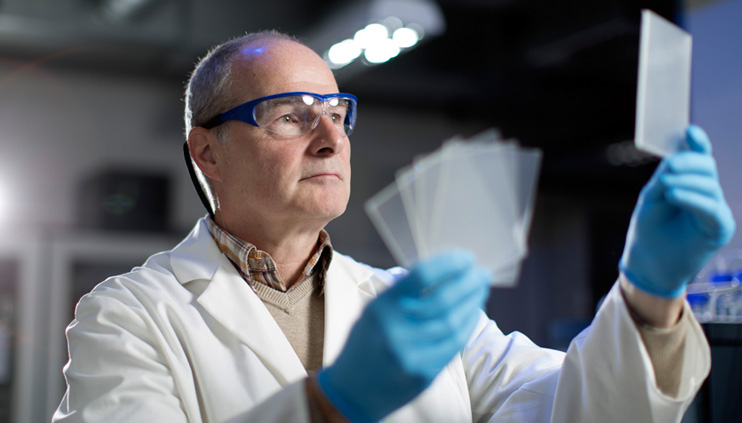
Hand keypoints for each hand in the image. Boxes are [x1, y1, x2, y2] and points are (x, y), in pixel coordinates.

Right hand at [317, 251, 490, 421]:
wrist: (352, 391)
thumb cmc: (366, 343)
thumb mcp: (374, 311)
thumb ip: (403, 294)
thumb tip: (444, 272)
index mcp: (382, 307)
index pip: (422, 276)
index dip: (449, 264)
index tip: (466, 258)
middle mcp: (395, 329)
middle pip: (444, 299)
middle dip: (469, 283)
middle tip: (482, 273)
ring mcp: (411, 353)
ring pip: (454, 322)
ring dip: (472, 303)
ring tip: (480, 290)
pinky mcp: (424, 373)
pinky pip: (454, 344)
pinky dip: (467, 325)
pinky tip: (472, 313)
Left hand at [619, 125, 735, 297]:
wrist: (648, 263)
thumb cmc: (649, 229)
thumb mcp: (652, 197)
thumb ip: (667, 175)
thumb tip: (679, 155)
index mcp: (691, 182)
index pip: (700, 157)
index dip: (698, 143)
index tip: (690, 131)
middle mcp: (707, 192)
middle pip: (706, 167)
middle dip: (688, 163)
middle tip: (668, 167)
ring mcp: (716, 209)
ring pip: (709, 185)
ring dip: (686, 181)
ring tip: (665, 186)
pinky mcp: (720, 228)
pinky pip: (712, 208)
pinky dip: (692, 199)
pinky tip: (675, 195)